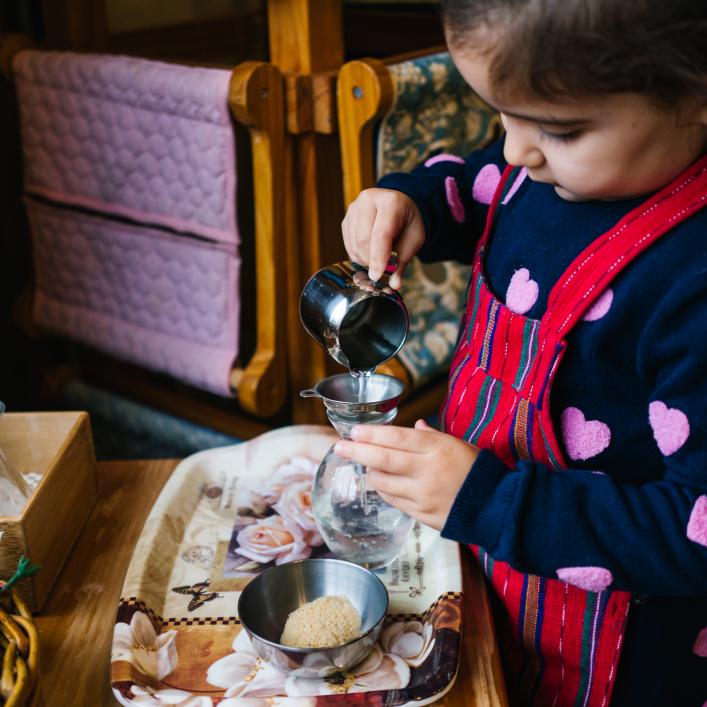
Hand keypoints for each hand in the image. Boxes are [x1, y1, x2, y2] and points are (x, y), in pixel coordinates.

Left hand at [334, 419, 478, 529]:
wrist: (496, 506)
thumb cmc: (476, 470)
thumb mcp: (458, 443)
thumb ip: (431, 436)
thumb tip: (415, 426)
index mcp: (437, 448)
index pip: (396, 438)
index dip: (372, 434)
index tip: (353, 431)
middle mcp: (427, 471)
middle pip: (383, 460)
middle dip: (357, 452)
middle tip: (340, 447)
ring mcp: (423, 495)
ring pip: (383, 483)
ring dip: (371, 473)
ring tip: (367, 466)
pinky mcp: (422, 514)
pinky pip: (393, 501)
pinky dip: (385, 490)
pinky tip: (384, 484)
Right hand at [341, 188, 425, 289]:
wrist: (398, 205)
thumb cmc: (407, 222)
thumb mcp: (414, 239)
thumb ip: (403, 261)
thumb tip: (394, 284)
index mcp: (390, 202)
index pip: (380, 234)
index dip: (378, 258)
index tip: (377, 276)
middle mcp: (368, 200)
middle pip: (363, 240)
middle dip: (371, 261)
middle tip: (380, 271)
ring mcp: (354, 208)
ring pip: (353, 244)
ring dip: (364, 260)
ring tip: (377, 260)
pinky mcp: (346, 218)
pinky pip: (348, 244)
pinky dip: (357, 255)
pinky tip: (369, 253)